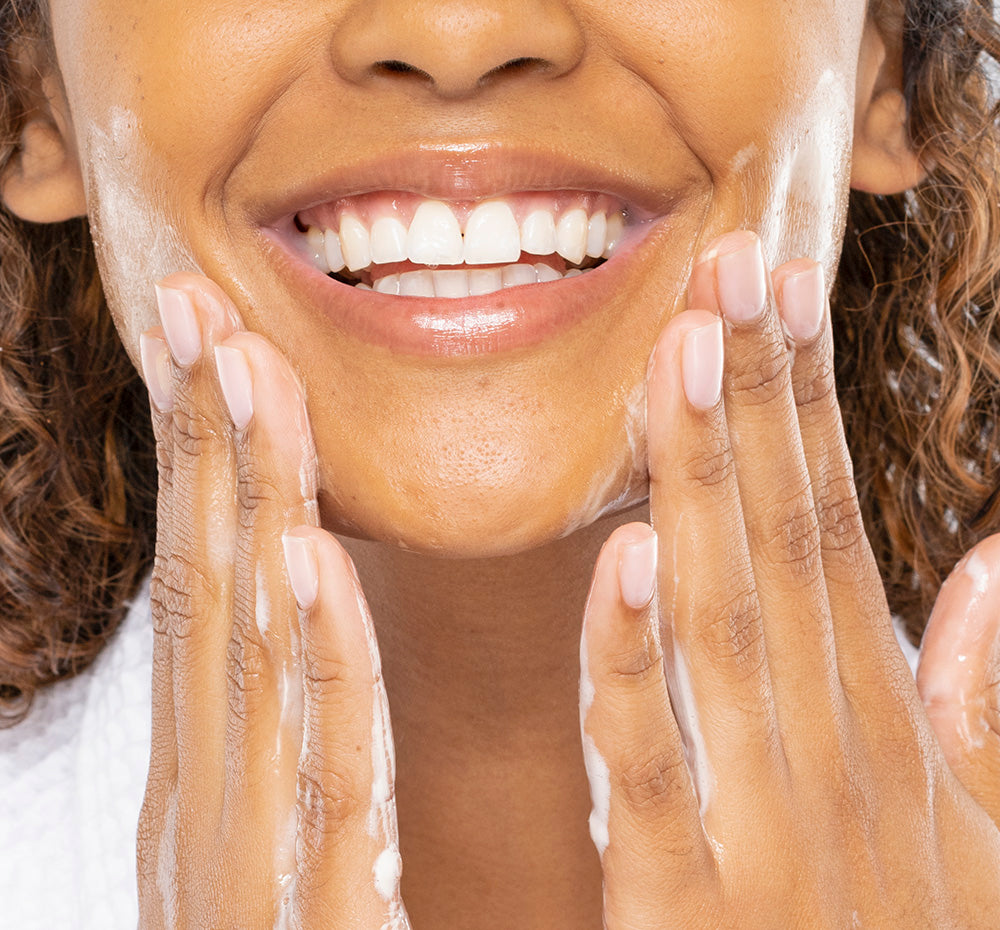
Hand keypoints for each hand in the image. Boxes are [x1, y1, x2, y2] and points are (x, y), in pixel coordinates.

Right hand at [135, 275, 408, 927]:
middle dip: (207, 442)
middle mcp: (211, 796)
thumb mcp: (286, 823)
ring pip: (250, 655)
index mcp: (221, 767)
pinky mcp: (308, 927)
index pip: (215, 576)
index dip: (210, 453)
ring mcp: (246, 862)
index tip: (215, 335)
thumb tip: (290, 593)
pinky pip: (322, 780)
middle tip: (202, 306)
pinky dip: (313, 671)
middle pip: (212, 584)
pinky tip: (310, 570)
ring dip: (247, 509)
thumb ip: (289, 722)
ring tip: (249, 378)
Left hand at [579, 232, 999, 927]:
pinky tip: (627, 555)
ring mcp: (764, 822)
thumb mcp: (982, 845)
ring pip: (723, 616)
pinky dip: (634, 659)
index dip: (807, 405)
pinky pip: (651, 761)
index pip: (834, 526)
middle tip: (730, 261)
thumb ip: (989, 709)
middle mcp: (833, 748)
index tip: (782, 292)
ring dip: (705, 479)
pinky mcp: (687, 904)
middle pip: (784, 538)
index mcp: (884, 723)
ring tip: (684, 351)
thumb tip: (996, 564)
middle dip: (757, 395)